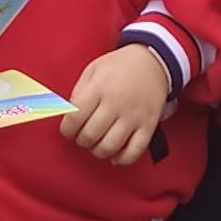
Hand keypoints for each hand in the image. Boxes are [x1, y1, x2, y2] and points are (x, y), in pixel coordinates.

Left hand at [62, 39, 176, 162]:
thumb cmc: (119, 67)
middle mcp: (116, 103)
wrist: (153, 61)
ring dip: (98, 151)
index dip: (67, 129)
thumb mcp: (93, 70)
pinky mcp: (149, 125)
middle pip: (91, 135)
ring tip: (97, 144)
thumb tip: (69, 117)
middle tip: (82, 136)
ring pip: (110, 146)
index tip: (68, 130)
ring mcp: (134, 116)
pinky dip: (122, 159)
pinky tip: (115, 155)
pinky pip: (135, 151)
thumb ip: (79, 93)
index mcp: (99, 87)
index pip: (75, 117)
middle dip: (81, 141)